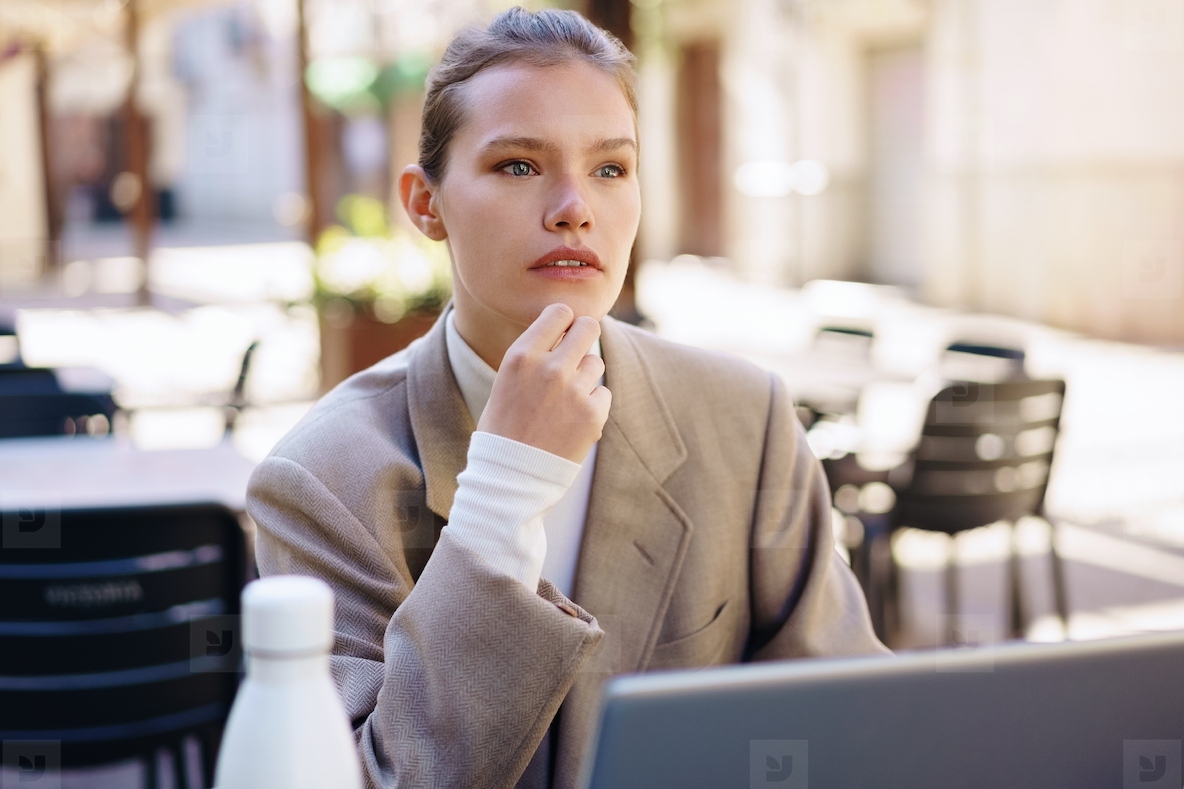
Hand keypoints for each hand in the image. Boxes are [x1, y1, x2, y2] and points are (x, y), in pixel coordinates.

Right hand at [477, 303, 610, 463]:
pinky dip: (592, 404)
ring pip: (596, 362)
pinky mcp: (593, 414)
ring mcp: (574, 390)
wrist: (510, 476)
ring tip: (563, 400)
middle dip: (585, 336)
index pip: (559, 312)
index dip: (564, 321)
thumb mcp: (507, 380)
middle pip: (589, 327)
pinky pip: (603, 392)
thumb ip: (536, 353)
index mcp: (521, 356)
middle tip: (576, 353)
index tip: (562, 333)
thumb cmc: (505, 426)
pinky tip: (571, 420)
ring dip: (585, 376)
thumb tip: (569, 329)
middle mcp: (549, 367)